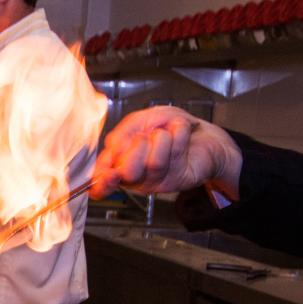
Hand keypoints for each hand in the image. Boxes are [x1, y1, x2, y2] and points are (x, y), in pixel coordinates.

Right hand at [91, 107, 242, 199]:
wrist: (200, 132)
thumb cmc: (168, 126)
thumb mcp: (141, 120)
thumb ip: (123, 131)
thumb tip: (114, 148)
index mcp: (119, 163)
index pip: (102, 183)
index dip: (102, 182)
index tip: (110, 174)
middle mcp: (135, 177)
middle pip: (127, 173)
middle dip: (137, 146)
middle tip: (144, 135)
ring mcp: (156, 181)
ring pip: (153, 163)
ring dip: (161, 137)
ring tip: (166, 132)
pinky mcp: (177, 180)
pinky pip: (175, 156)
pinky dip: (178, 133)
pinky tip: (181, 129)